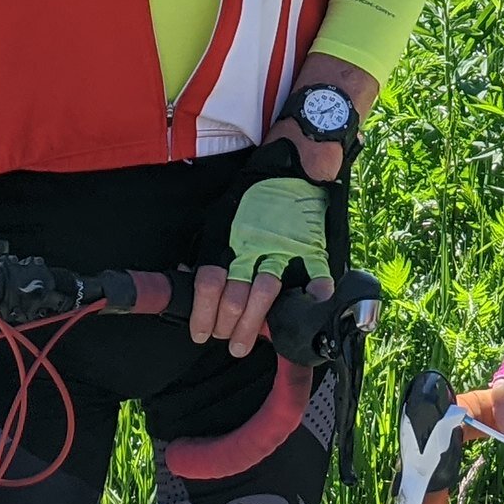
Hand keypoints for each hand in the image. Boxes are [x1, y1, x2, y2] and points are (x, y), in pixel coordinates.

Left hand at [192, 140, 335, 357]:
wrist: (292, 160)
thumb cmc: (253, 189)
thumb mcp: (223, 214)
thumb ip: (214, 246)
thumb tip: (188, 273)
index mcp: (227, 237)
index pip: (209, 282)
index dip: (203, 312)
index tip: (200, 332)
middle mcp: (251, 245)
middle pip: (234, 297)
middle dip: (227, 328)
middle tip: (227, 344)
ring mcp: (282, 246)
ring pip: (265, 293)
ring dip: (254, 324)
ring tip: (249, 343)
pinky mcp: (309, 243)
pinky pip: (314, 272)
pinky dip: (315, 291)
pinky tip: (311, 305)